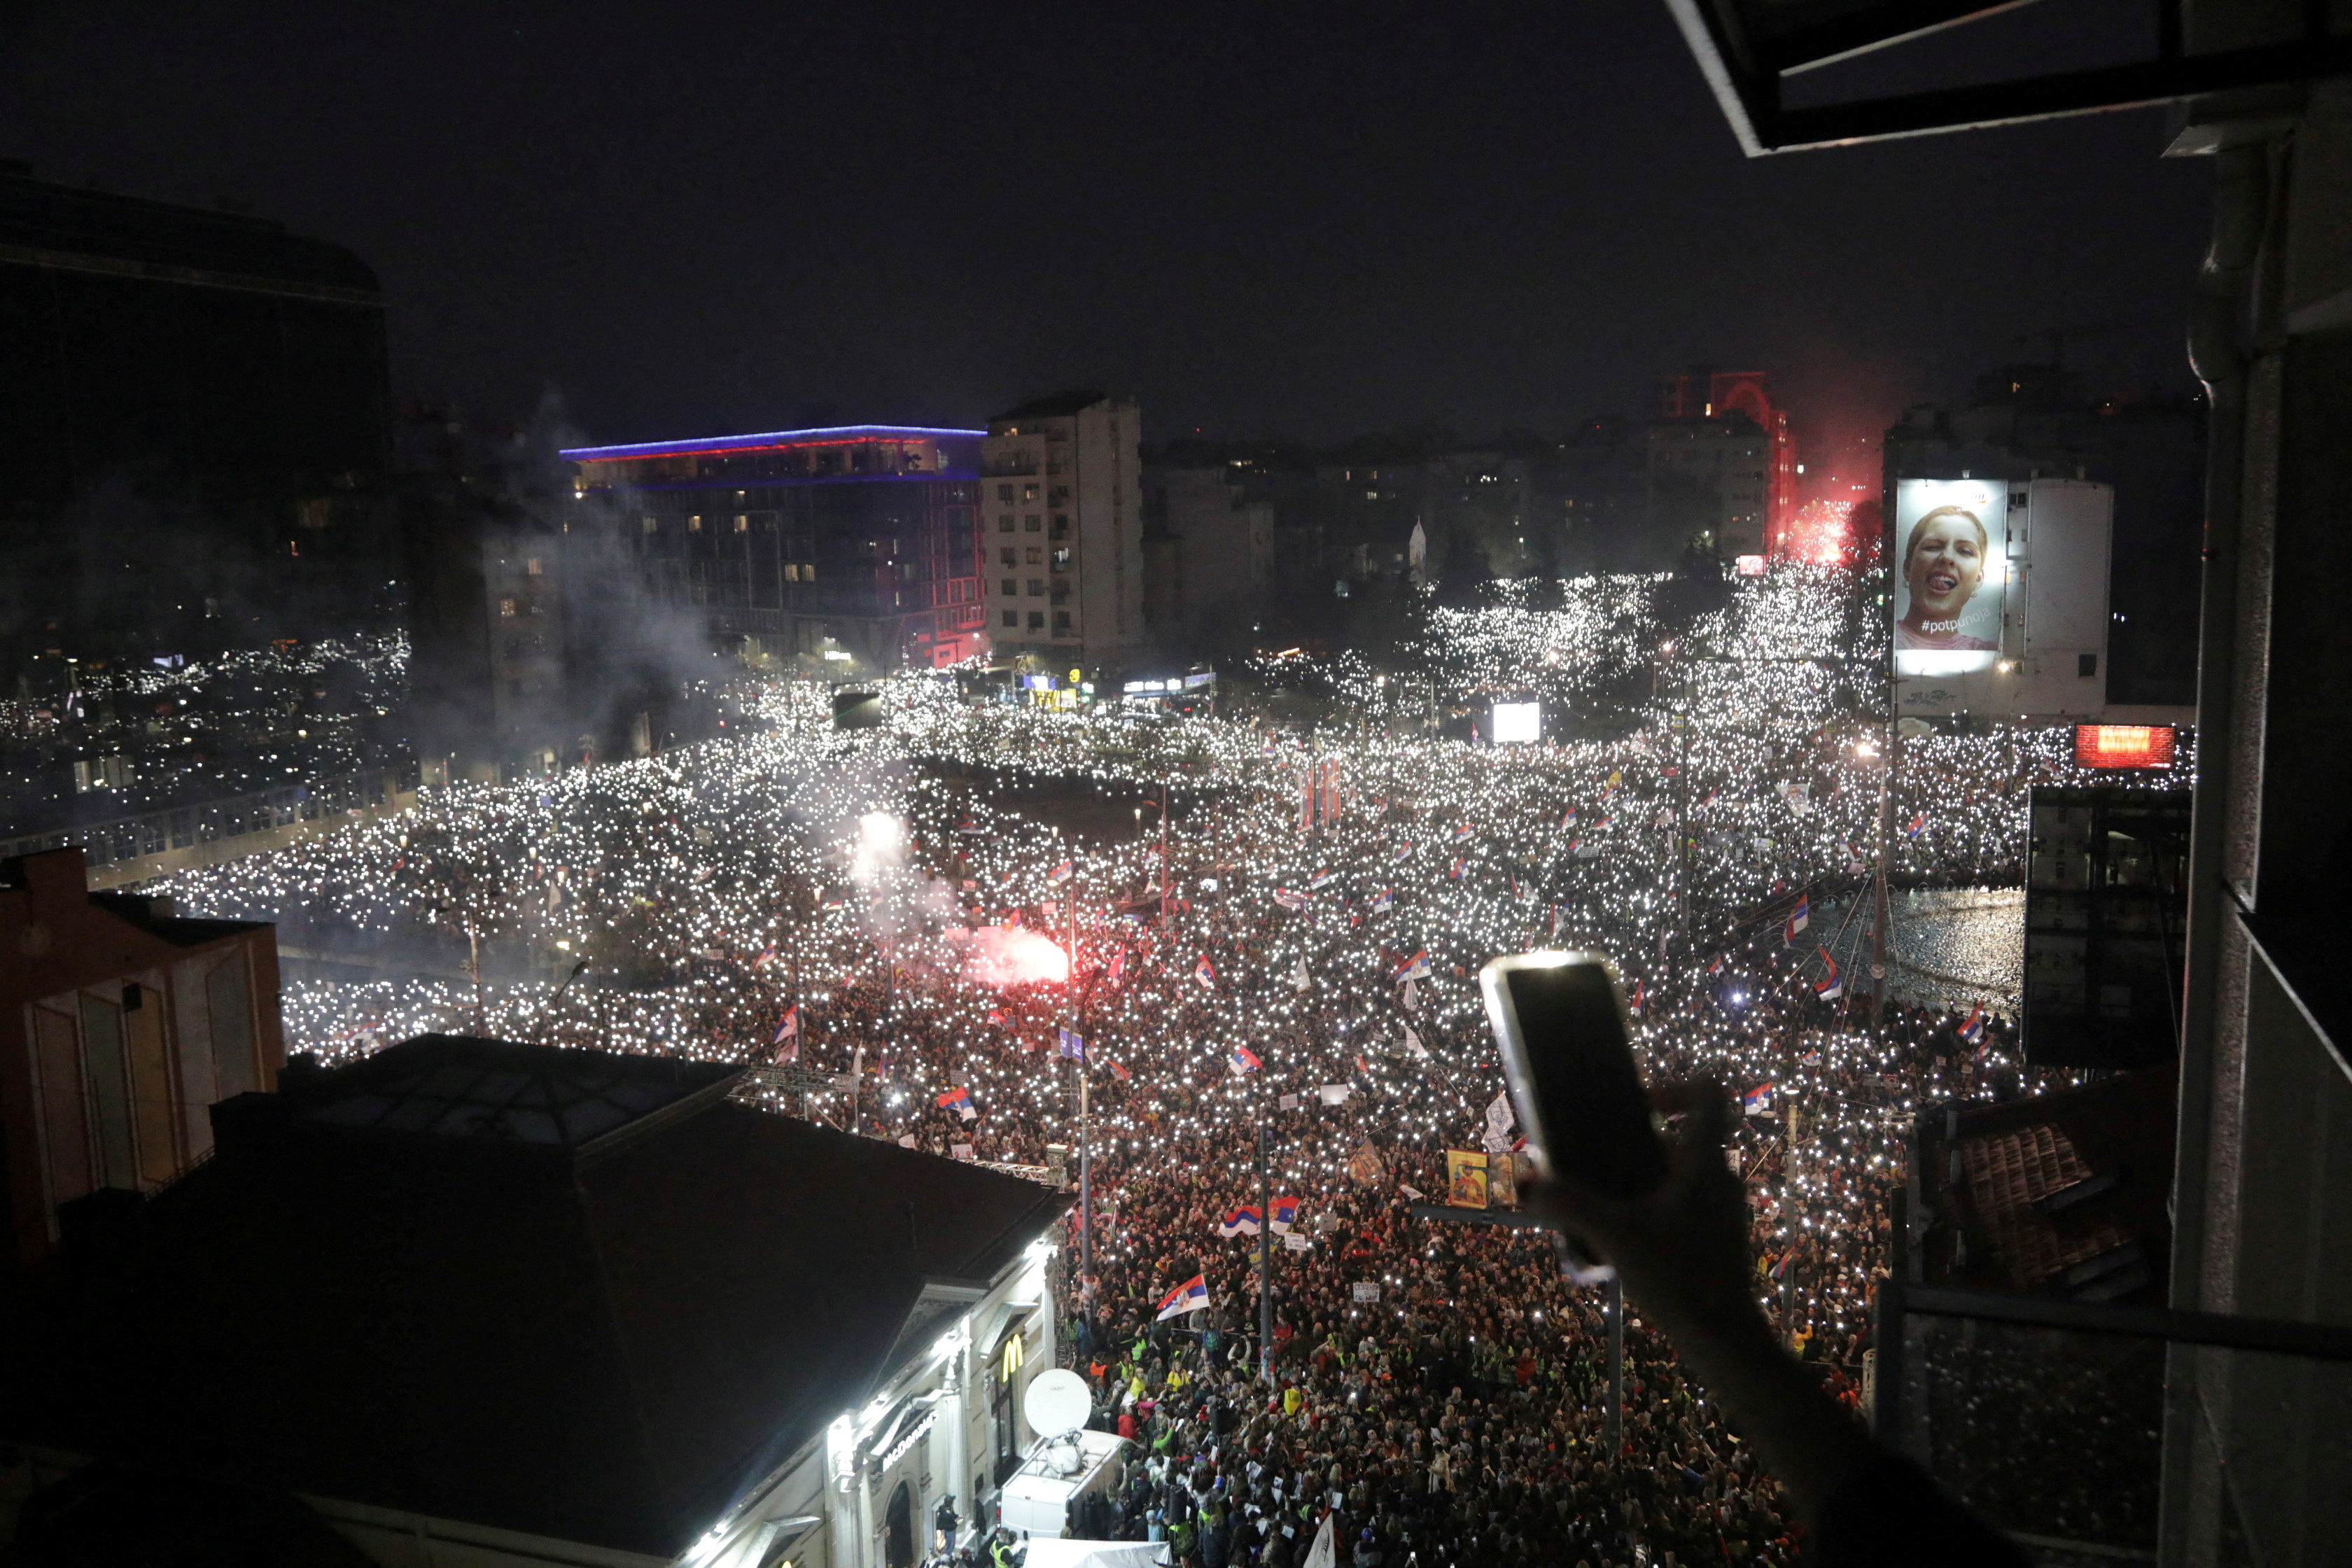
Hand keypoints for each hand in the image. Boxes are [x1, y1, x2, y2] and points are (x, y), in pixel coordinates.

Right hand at [1520, 1079, 1768, 1346]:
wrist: (1723, 1337)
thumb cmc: (1678, 1277)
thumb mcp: (1614, 1236)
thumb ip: (1568, 1205)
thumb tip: (1528, 1185)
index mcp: (1704, 1162)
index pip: (1710, 1093)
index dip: (1675, 1085)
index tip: (1638, 1105)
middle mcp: (1720, 1177)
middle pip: (1683, 1136)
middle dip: (1637, 1145)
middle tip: (1599, 1164)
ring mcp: (1724, 1209)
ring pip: (1681, 1175)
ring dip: (1643, 1181)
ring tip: (1606, 1207)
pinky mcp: (1719, 1238)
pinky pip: (1685, 1205)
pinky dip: (1655, 1210)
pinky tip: (1627, 1241)